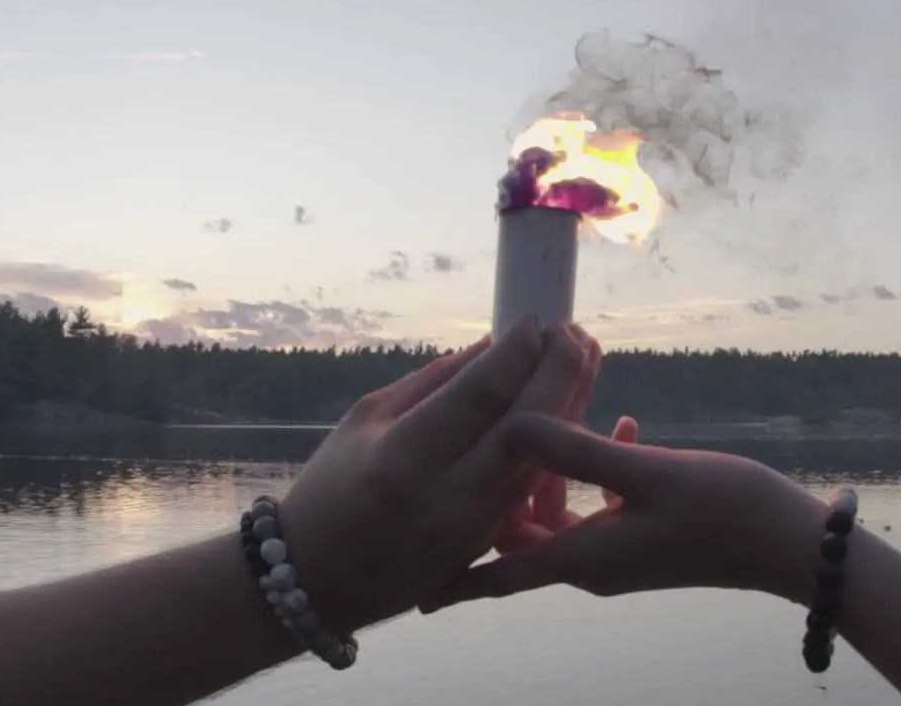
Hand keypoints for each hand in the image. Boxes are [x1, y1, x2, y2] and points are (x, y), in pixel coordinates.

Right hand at [277, 319, 599, 633]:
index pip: (482, 393)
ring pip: (542, 457)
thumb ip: (433, 381)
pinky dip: (554, 441)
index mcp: (405, 457)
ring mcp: (474, 528)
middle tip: (574, 330)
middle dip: (559, 370)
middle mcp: (448, 496)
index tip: (534, 319)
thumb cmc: (331, 488)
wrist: (318, 581)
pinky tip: (565, 404)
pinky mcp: (488, 547)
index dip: (516, 351)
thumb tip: (491, 345)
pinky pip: (532, 485)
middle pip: (527, 424)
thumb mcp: (366, 419)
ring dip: (569, 403)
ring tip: (582, 357)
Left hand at [421, 413, 827, 612]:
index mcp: (582, 557)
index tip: (408, 584)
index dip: (452, 580)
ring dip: (551, 461)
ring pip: (557, 506)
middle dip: (501, 480)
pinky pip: (596, 499)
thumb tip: (515, 423)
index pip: (498, 575)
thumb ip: (580, 451)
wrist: (791, 543)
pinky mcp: (642, 531)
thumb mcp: (647, 474)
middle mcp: (591, 560)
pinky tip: (612, 422)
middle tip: (482, 427)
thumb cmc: (724, 512)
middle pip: (520, 527)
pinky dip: (592, 465)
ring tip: (552, 404)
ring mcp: (618, 548)